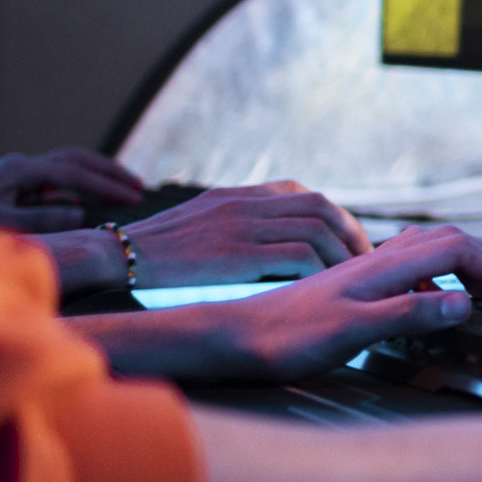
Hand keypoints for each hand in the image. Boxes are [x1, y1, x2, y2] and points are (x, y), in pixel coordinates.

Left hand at [0, 145, 143, 231]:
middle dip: (108, 170)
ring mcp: (16, 173)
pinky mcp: (12, 184)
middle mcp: (21, 165)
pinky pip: (52, 182)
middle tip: (138, 185)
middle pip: (76, 158)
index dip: (106, 184)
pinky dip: (74, 189)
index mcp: (20, 169)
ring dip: (94, 176)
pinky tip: (83, 205)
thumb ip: (41, 218)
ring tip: (121, 190)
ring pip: (66, 166)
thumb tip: (81, 212)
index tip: (134, 196)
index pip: (74, 173)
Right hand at [127, 180, 377, 287]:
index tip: (349, 242)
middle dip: (350, 234)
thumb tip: (270, 241)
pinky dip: (320, 270)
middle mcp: (247, 203)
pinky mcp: (238, 254)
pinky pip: (298, 256)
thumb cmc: (156, 249)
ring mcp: (243, 226)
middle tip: (363, 262)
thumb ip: (237, 223)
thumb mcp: (201, 222)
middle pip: (321, 208)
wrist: (118, 254)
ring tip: (349, 278)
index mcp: (239, 194)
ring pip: (317, 230)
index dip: (336, 216)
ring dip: (341, 255)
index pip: (304, 194)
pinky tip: (324, 287)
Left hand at [188, 227, 481, 382]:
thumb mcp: (352, 331)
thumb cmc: (283, 339)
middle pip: (451, 241)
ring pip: (432, 249)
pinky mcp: (355, 285)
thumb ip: (408, 314)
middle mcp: (377, 261)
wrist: (232, 338)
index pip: (458, 249)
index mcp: (383, 267)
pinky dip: (442, 273)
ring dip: (469, 263)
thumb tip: (463, 301)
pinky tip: (436, 297)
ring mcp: (366, 271)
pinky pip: (413, 265)